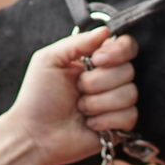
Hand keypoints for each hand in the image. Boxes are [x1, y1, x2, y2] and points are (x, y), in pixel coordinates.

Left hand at [6, 27, 139, 164]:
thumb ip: (78, 42)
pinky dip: (106, 120)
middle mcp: (109, 80)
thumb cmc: (37, 97)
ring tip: (81, 109)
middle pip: (129, 71)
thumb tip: (106, 30)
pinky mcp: (119, 126)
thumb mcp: (49, 59)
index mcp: (96, 62)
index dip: (117, 52)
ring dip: (99, 102)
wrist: (34, 134)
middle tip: (78, 90)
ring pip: (130, 94)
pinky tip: (89, 124)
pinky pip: (129, 117)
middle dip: (98, 82)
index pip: (126, 47)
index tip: (97, 60)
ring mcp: (115, 104)